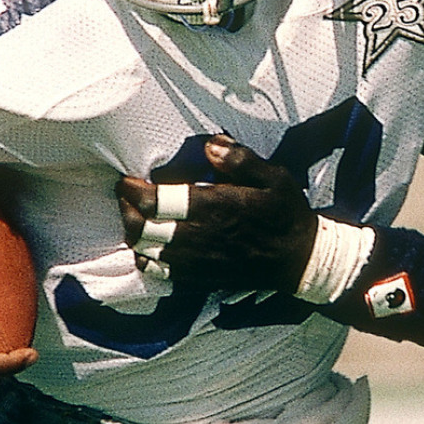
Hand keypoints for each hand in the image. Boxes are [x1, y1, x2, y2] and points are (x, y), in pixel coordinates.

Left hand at [117, 135, 316, 292]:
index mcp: (215, 208)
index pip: (157, 201)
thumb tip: (210, 145)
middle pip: (142, 228)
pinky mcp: (197, 278)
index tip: (126, 179)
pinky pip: (158, 272)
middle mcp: (199, 237)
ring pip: (145, 251)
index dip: (133, 190)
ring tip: (134, 215)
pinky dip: (144, 258)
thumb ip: (241, 160)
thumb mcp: (275, 178)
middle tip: (125, 194)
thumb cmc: (285, 214)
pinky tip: (147, 245)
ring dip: (132, 232)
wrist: (298, 260)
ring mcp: (196, 261)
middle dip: (126, 209)